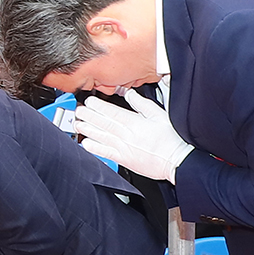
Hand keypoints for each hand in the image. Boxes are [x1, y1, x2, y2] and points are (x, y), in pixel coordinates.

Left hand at [64, 88, 192, 180]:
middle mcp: (126, 135)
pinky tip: (86, 144)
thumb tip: (130, 94)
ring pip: (101, 136)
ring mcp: (123, 148)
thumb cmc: (170, 139)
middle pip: (103, 123)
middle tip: (78, 110)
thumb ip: (142, 104)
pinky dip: (95, 148)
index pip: (112, 112)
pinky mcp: (124, 159)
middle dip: (88, 116)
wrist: (176, 161)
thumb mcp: (159, 115)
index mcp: (134, 123)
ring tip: (77, 124)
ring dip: (87, 130)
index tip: (89, 101)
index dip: (98, 106)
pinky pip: (106, 153)